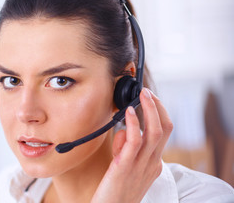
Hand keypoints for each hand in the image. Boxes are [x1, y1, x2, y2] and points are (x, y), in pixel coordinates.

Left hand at [91, 88, 172, 202]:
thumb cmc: (117, 189)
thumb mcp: (128, 167)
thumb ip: (127, 148)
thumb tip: (124, 130)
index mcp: (153, 163)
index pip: (164, 133)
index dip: (159, 113)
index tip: (150, 100)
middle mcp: (151, 163)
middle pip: (165, 129)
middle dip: (158, 107)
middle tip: (147, 92)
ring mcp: (140, 165)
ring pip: (154, 132)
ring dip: (150, 110)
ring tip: (143, 95)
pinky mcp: (124, 166)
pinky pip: (134, 141)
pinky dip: (134, 123)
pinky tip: (130, 112)